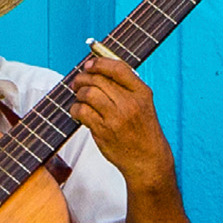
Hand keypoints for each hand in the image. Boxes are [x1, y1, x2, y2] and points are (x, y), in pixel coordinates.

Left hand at [70, 55, 177, 190]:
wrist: (148, 160)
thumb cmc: (144, 131)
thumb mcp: (144, 104)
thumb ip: (126, 87)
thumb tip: (100, 69)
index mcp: (142, 93)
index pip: (118, 68)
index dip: (99, 63)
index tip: (89, 65)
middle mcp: (130, 103)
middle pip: (99, 80)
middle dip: (83, 78)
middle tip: (77, 82)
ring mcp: (116, 117)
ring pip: (88, 93)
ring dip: (79, 93)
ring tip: (79, 97)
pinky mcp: (103, 131)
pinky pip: (82, 111)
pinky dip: (75, 109)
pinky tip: (78, 112)